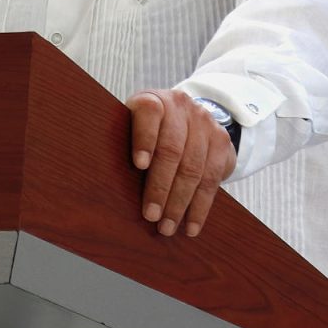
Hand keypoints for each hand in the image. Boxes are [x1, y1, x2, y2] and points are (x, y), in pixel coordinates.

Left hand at [125, 89, 236, 237]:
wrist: (188, 118)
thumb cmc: (148, 132)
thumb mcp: (132, 127)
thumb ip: (122, 145)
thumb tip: (105, 187)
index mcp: (154, 100)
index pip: (150, 114)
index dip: (145, 139)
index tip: (139, 165)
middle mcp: (182, 106)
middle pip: (173, 150)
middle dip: (161, 187)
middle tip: (151, 215)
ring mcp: (205, 123)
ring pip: (193, 168)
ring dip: (179, 203)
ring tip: (166, 227)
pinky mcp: (222, 141)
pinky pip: (212, 179)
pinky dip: (200, 207)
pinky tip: (190, 226)